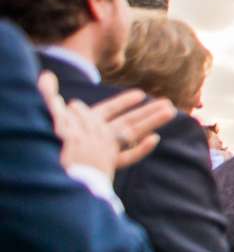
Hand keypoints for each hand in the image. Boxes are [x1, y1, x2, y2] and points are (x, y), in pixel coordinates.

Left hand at [44, 73, 175, 176]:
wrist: (52, 175)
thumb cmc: (50, 147)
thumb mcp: (49, 119)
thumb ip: (47, 97)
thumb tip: (45, 76)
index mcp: (86, 124)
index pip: (108, 110)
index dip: (124, 102)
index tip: (140, 94)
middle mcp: (98, 137)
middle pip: (127, 121)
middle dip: (147, 112)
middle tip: (167, 104)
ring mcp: (105, 151)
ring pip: (132, 134)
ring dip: (151, 122)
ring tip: (170, 112)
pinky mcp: (107, 166)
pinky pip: (127, 157)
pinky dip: (141, 149)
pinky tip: (154, 139)